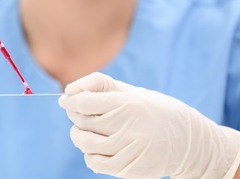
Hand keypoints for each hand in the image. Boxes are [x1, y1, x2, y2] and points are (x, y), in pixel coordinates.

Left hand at [59, 72, 239, 177]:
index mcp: (130, 104)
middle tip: (79, 112)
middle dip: (75, 115)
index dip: (70, 100)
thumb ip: (101, 86)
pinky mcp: (129, 169)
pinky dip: (89, 153)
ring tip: (85, 129)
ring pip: (85, 142)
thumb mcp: (133, 92)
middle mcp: (129, 128)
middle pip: (83, 121)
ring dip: (78, 134)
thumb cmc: (156, 111)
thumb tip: (69, 90)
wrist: (190, 143)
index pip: (85, 102)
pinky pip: (94, 162)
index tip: (66, 100)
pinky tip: (97, 146)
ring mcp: (129, 151)